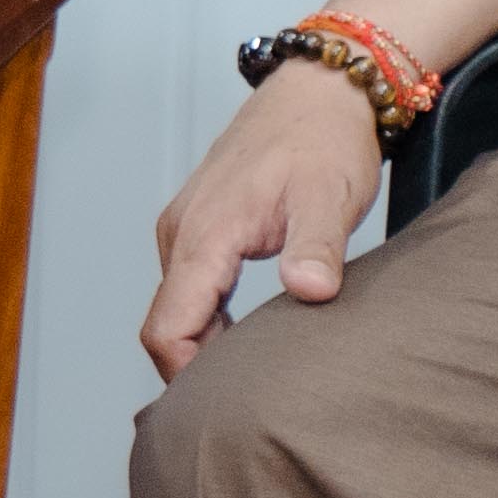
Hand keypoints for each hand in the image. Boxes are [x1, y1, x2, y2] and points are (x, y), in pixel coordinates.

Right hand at [143, 60, 389, 379]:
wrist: (318, 91)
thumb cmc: (322, 139)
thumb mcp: (330, 196)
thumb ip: (316, 247)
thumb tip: (309, 291)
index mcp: (204, 235)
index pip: (168, 329)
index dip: (188, 377)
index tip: (228, 406)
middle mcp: (181, 234)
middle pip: (167, 325)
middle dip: (197, 370)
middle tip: (249, 402)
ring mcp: (185, 229)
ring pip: (176, 308)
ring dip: (204, 344)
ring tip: (253, 374)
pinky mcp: (198, 227)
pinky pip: (187, 288)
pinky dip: (208, 319)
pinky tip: (246, 333)